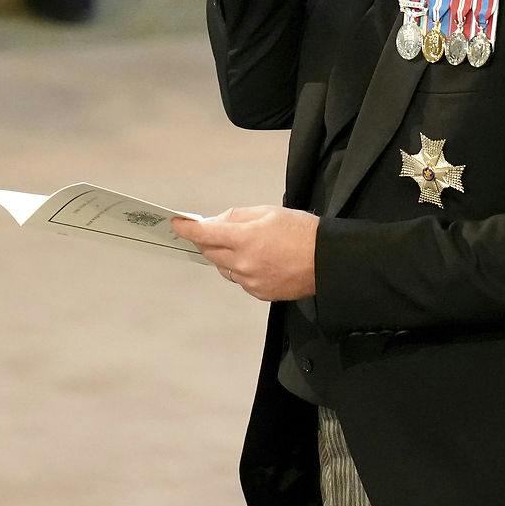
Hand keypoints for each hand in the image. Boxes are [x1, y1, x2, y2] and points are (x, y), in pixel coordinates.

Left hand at [171, 206, 317, 301]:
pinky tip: (258, 260)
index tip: (178, 224)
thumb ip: (238, 217)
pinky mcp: (258, 293)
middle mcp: (244, 263)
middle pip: (210, 252)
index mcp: (245, 239)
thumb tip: (215, 222)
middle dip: (207, 240)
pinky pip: (239, 279)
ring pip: (223, 267)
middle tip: (212, 231)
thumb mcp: (269, 212)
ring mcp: (250, 281)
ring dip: (224, 255)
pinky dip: (240, 269)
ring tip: (245, 245)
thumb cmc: (302, 232)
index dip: (187, 228)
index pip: (205, 234)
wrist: (327, 261)